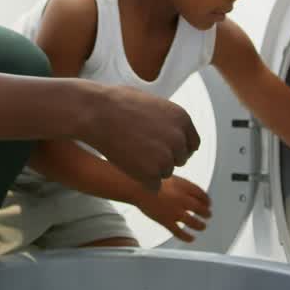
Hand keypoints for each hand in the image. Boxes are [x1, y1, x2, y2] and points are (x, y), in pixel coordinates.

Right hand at [76, 84, 199, 191]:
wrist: (97, 113)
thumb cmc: (117, 103)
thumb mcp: (152, 103)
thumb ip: (168, 119)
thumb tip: (174, 130)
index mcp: (182, 119)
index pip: (192, 144)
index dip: (178, 148)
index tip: (164, 149)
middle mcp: (179, 139)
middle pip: (180, 159)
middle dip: (164, 158)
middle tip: (141, 150)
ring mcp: (166, 157)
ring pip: (166, 173)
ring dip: (151, 169)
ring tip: (130, 153)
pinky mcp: (152, 173)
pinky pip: (154, 186)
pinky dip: (142, 180)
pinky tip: (128, 165)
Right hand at [135, 176, 211, 241]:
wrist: (137, 187)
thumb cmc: (149, 179)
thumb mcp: (169, 175)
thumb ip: (180, 184)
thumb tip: (187, 189)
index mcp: (184, 186)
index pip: (201, 194)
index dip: (207, 200)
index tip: (208, 203)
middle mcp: (183, 199)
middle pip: (200, 208)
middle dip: (206, 213)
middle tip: (208, 215)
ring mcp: (175, 211)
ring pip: (193, 222)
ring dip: (200, 225)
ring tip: (202, 227)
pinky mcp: (166, 221)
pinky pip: (180, 232)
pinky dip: (187, 236)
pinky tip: (191, 238)